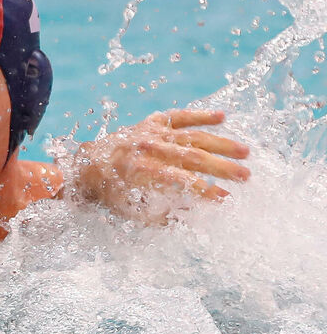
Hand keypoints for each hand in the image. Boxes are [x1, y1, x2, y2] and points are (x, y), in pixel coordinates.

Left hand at [73, 109, 249, 221]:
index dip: (203, 189)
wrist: (88, 165)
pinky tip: (223, 117)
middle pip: (191, 156)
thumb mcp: (130, 211)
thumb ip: (161, 216)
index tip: (224, 198)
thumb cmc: (111, 193)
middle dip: (221, 166)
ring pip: (191, 135)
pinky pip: (178, 116)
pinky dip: (200, 115)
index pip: (179, 179)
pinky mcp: (152, 123)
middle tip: (246, 176)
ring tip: (245, 152)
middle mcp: (146, 147)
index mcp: (139, 170)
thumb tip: (193, 218)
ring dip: (220, 143)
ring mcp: (150, 132)